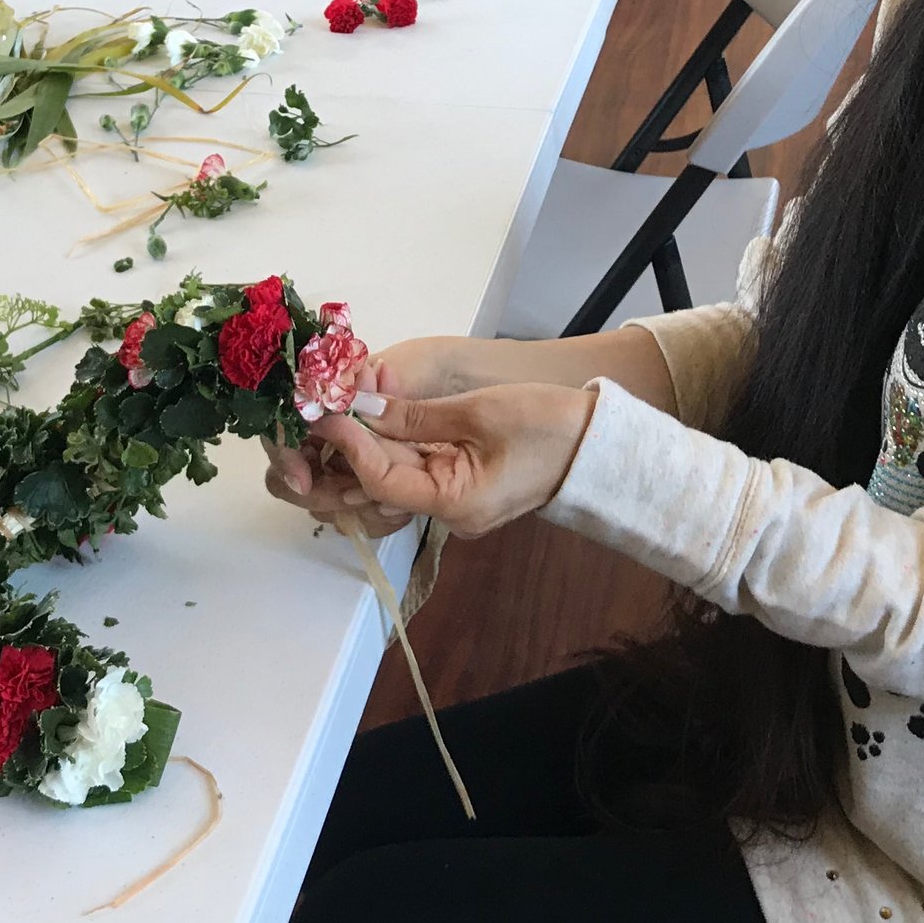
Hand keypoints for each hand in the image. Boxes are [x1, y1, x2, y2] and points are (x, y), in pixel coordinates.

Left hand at [307, 385, 596, 538]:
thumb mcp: (479, 412)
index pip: (381, 479)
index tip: (325, 409)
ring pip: (395, 478)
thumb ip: (416, 415)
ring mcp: (455, 505)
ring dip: (367, 445)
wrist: (602, 446)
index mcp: (454, 504)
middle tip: (321, 408)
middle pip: (381, 485)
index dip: (349, 442)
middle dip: (348, 447)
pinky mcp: (462, 488)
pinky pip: (416, 471)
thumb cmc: (548, 425)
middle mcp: (448, 514)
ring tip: (340, 408)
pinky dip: (394, 446)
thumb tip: (360, 408)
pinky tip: (374, 418)